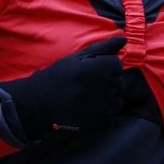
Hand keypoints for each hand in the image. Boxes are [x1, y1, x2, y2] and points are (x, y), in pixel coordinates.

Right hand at [0, 36, 126, 142]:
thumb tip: (124, 40)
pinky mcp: (100, 123)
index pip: (116, 65)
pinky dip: (102, 115)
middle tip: (87, 86)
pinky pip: (111, 116)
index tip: (89, 72)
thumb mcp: (77, 58)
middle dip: (107, 83)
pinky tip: (86, 111)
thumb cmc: (59, 77)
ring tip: (87, 99)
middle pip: (119, 83)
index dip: (104, 67)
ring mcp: (103, 107)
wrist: (39, 104)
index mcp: (97, 69)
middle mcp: (103, 88)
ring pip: (117, 101)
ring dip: (106, 100)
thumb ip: (103, 48)